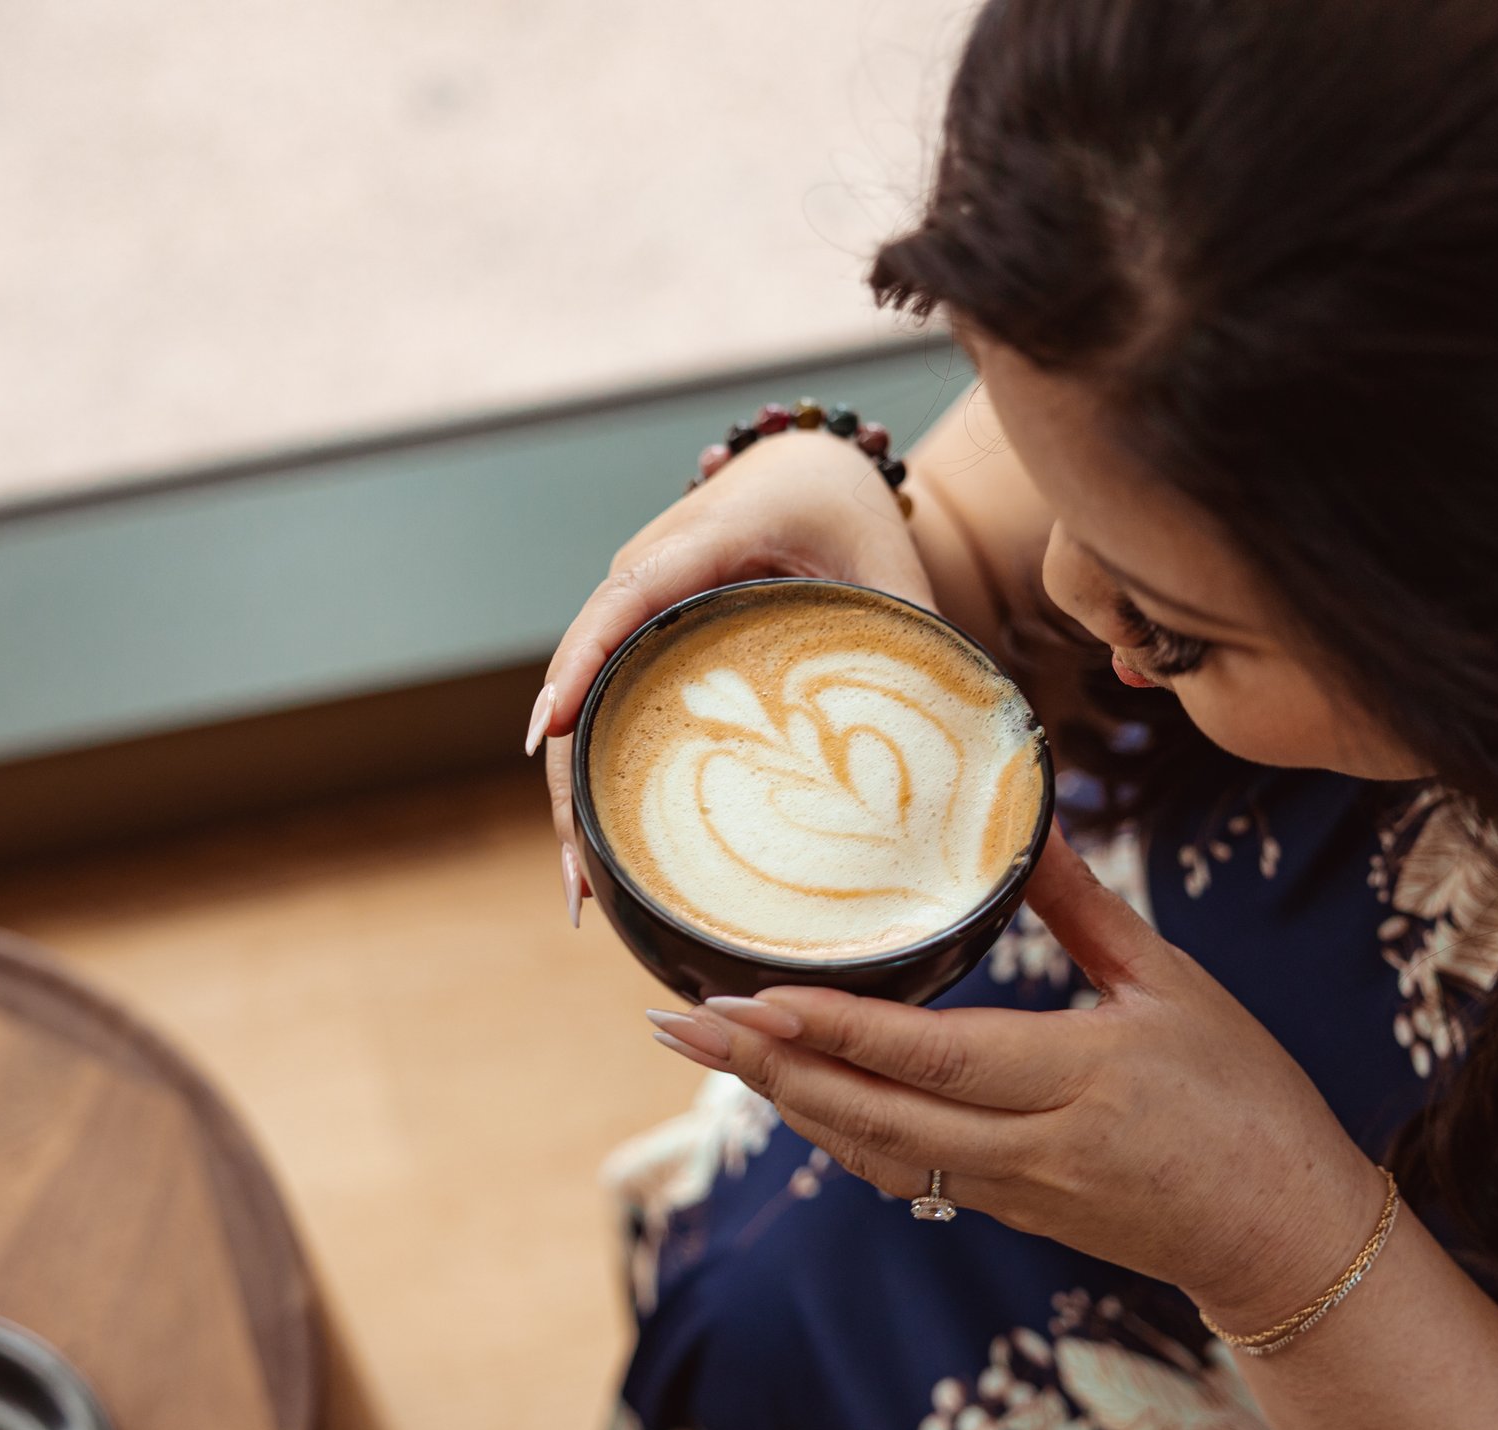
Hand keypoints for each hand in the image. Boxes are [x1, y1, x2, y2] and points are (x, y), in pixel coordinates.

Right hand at [529, 429, 929, 920]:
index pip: (629, 597)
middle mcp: (648, 568)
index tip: (553, 728)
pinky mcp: (635, 639)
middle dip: (570, 775)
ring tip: (585, 890)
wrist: (813, 472)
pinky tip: (603, 853)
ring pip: (582, 701)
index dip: (585, 662)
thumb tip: (943, 744)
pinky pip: (602, 705)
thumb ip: (913, 644)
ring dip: (575, 792)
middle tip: (582, 876)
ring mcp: (632, 606)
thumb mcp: (889, 569)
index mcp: (710, 534)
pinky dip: (597, 775)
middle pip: (584, 672)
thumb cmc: (852, 517)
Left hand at [659, 837, 1390, 1330]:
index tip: (755, 994)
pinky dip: (835, 1131)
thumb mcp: (1175, 984)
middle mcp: (1033, 1145)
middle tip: (682, 1020)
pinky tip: (787, 1093)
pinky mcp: (1005, 1210)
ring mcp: (1011, 1190)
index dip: (838, 1030)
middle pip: (874, 1112)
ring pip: (873, 1149)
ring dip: (784, 1100)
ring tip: (708, 1047)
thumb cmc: (1245, 1098)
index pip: (935, 1056)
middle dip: (769, 1068)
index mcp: (1081, 1078)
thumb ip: (1087, 909)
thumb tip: (1030, 821)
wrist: (1282, 1234)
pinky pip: (901, 1170)